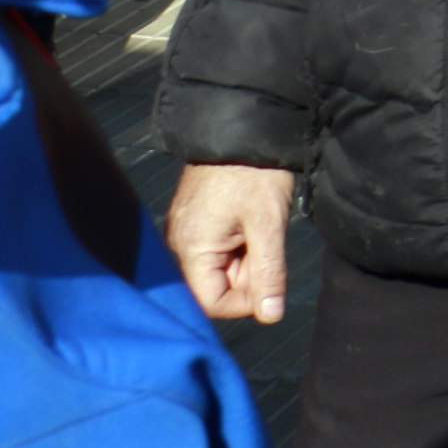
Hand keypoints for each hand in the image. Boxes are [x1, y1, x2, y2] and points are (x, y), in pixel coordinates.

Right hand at [165, 162, 297, 324]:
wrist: (242, 130)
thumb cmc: (255, 175)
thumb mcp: (269, 225)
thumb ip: (269, 274)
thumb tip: (271, 317)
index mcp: (190, 250)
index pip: (211, 304)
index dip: (245, 301)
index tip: (269, 278)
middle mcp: (177, 247)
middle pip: (213, 289)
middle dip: (247, 278)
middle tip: (266, 245)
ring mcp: (183, 234)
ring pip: (216, 271)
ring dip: (244, 261)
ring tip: (258, 231)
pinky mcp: (192, 224)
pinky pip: (213, 252)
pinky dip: (236, 248)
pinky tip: (248, 226)